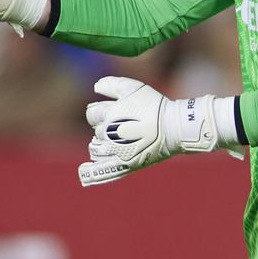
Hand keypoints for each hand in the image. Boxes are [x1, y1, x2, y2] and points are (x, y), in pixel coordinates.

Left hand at [79, 76, 232, 186]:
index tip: (112, 113)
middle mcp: (108, 133)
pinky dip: (92, 173)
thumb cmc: (154, 106)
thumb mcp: (134, 88)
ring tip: (115, 143)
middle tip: (123, 127)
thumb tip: (95, 87)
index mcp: (109, 114)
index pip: (92, 114)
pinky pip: (104, 171)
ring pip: (96, 150)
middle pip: (96, 132)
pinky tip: (83, 172)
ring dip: (100, 146)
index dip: (100, 113)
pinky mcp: (125, 164)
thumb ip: (112, 85)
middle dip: (105, 129)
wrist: (174, 127)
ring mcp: (116, 150)